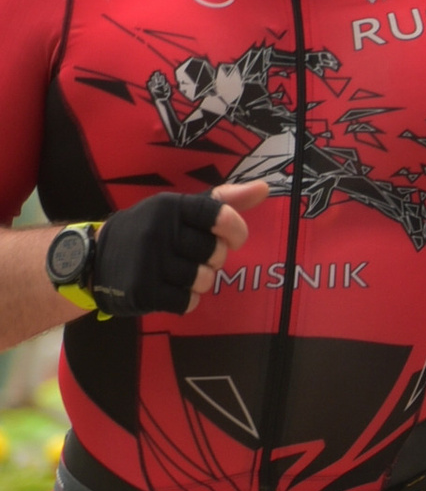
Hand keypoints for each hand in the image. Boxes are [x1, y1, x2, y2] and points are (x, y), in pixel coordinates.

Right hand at [83, 182, 253, 317]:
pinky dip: (184, 300)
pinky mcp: (142, 289)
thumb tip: (265, 188)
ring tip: (178, 272)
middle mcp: (158, 229)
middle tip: (193, 256)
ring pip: (203, 280)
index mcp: (169, 206)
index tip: (233, 237)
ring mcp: (148, 260)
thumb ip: (223, 200)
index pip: (218, 214)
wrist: (94, 259)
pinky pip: (186, 302)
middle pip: (216, 254)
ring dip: (198, 282)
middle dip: (213, 260)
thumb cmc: (151, 232)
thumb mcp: (180, 210)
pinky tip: (168, 289)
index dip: (235, 229)